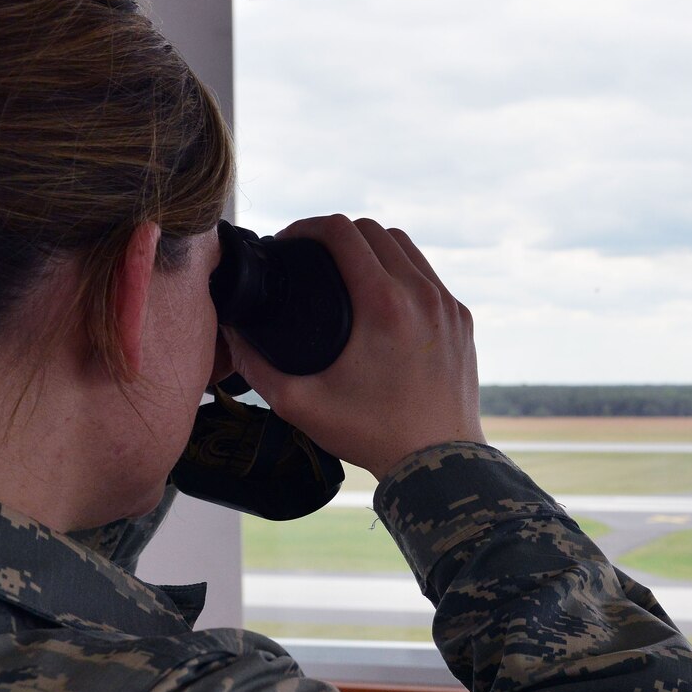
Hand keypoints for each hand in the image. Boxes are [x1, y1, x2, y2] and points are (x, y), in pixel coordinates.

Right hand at [222, 215, 484, 478]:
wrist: (438, 464)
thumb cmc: (372, 435)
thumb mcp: (300, 404)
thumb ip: (256, 366)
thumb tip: (230, 333)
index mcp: (383, 304)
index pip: (341, 232)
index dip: (306, 227)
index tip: (289, 243)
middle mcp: (421, 294)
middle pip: (373, 230)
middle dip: (336, 234)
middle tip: (310, 255)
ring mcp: (447, 305)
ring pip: (405, 246)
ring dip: (371, 246)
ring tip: (344, 266)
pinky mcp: (461, 320)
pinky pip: (428, 275)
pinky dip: (401, 271)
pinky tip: (382, 290)